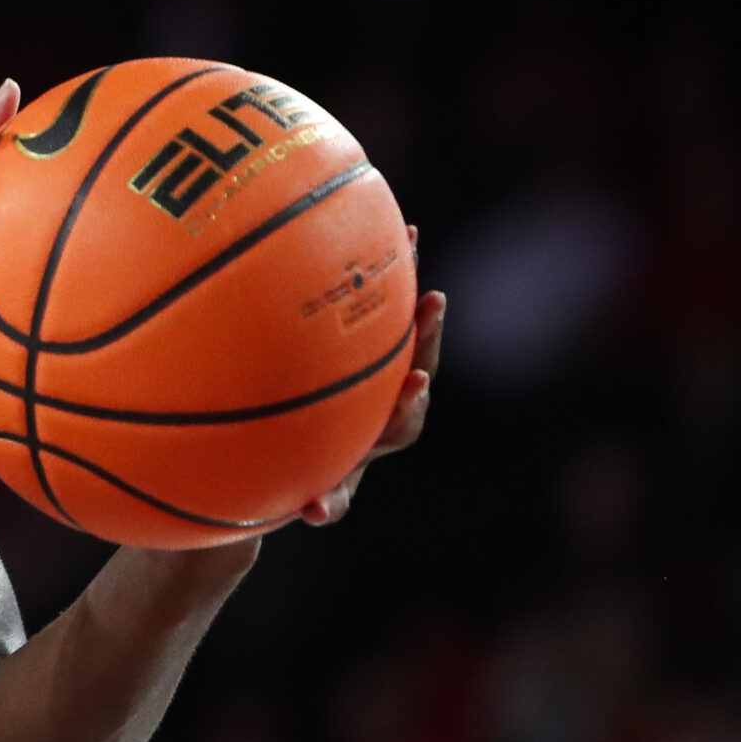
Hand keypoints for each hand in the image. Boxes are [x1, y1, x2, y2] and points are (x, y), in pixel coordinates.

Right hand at [297, 257, 443, 526]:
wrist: (309, 463)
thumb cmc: (308, 480)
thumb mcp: (314, 494)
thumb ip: (323, 504)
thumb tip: (313, 514)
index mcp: (385, 432)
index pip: (404, 419)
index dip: (410, 402)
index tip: (415, 384)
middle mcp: (391, 397)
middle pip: (418, 362)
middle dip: (427, 334)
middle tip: (432, 302)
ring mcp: (380, 368)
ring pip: (400, 326)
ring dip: (401, 283)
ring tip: (411, 239)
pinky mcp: (366, 343)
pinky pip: (374, 303)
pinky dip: (379, 270)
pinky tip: (378, 227)